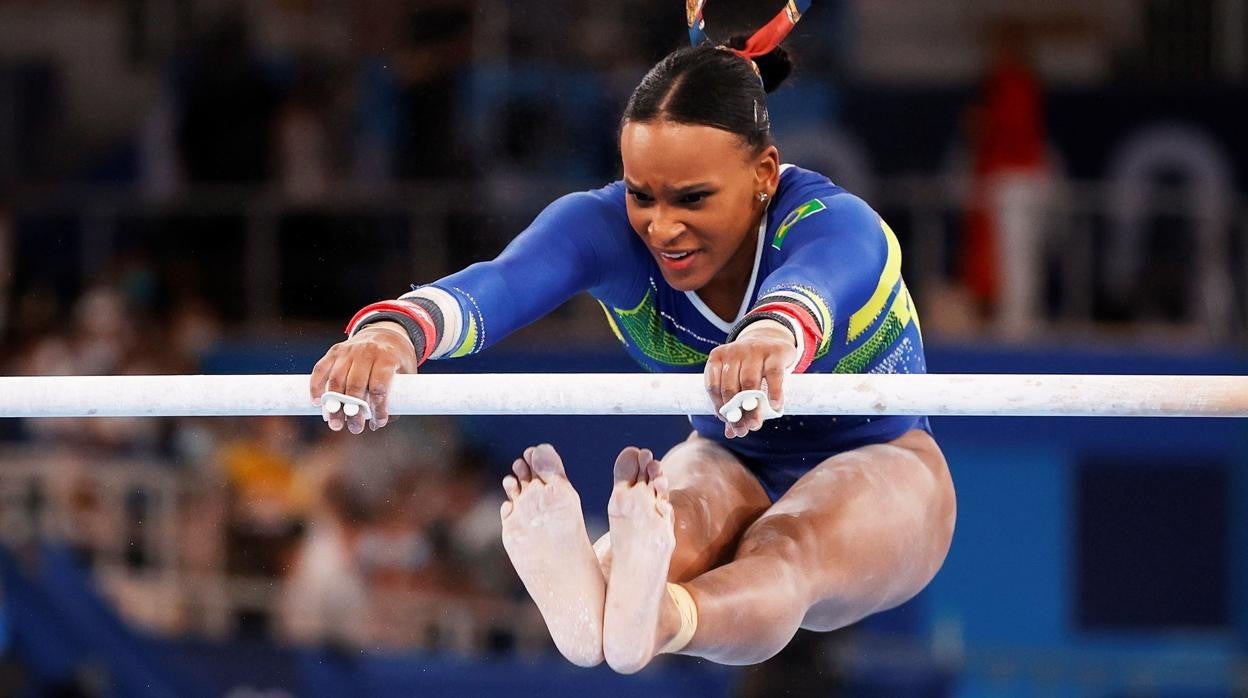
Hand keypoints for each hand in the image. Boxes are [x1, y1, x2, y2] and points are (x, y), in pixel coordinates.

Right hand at [309, 322, 418, 433]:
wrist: (386, 333)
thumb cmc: (396, 359)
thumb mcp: (406, 374)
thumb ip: (397, 397)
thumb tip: (376, 424)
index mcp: (386, 357)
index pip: (379, 386)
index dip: (378, 408)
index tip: (378, 423)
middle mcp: (366, 352)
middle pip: (356, 386)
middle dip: (354, 411)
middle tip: (355, 428)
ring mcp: (348, 350)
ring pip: (337, 380)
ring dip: (334, 405)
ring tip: (335, 424)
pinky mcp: (335, 351)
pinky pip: (321, 369)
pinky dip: (316, 386)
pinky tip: (318, 402)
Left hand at [704, 320, 796, 437]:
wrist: (772, 340)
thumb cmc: (750, 366)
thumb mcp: (737, 380)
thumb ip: (733, 403)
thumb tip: (731, 433)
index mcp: (717, 357)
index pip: (713, 387)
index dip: (719, 408)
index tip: (729, 423)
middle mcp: (733, 351)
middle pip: (730, 387)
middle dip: (736, 412)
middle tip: (744, 429)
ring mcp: (754, 349)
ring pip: (749, 382)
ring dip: (752, 407)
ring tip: (756, 424)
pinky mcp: (775, 352)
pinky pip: (773, 375)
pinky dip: (774, 392)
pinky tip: (775, 407)